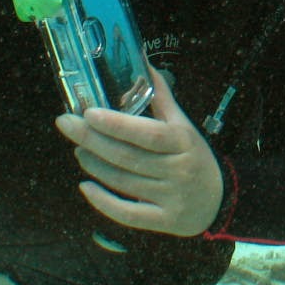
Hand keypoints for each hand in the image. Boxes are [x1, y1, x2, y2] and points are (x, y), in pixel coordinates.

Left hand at [55, 67, 224, 236]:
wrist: (219, 200)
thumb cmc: (195, 156)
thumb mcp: (184, 126)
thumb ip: (162, 99)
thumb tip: (144, 64)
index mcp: (183, 141)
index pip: (147, 133)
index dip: (116, 124)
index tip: (88, 112)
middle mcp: (177, 169)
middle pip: (128, 156)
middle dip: (93, 140)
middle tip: (66, 124)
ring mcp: (170, 197)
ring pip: (123, 181)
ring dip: (94, 165)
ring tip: (78, 149)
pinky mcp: (163, 221)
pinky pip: (127, 213)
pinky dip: (103, 201)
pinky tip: (85, 186)